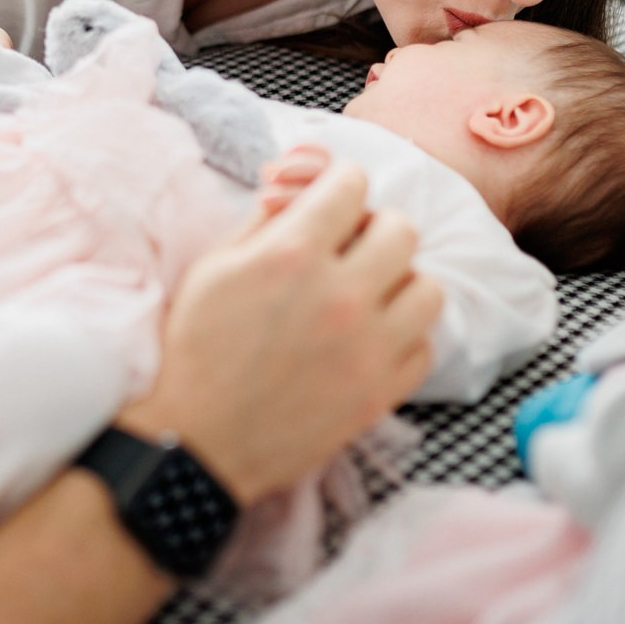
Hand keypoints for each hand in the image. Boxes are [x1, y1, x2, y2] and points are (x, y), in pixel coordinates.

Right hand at [118, 156, 441, 505]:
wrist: (197, 439)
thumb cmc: (195, 349)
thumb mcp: (213, 268)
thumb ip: (262, 221)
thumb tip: (297, 189)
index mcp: (292, 254)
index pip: (352, 184)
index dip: (339, 186)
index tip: (332, 202)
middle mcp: (340, 294)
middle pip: (401, 229)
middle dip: (375, 228)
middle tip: (351, 248)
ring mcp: (367, 347)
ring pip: (428, 287)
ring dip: (400, 283)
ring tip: (370, 296)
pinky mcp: (380, 392)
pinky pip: (424, 345)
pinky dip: (404, 337)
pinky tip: (371, 339)